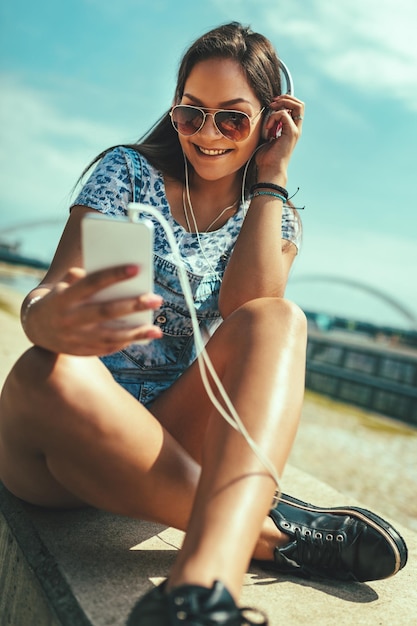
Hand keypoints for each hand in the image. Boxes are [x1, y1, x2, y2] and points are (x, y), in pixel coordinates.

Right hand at [24, 265, 162, 355]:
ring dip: (135, 333)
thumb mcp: (63, 284)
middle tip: (157, 299)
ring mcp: (74, 338)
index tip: (137, 268)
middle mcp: (68, 318)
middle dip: (133, 305)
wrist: (35, 327)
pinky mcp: (80, 351)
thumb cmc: (60, 298)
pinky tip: (141, 336)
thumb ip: (83, 277)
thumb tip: (115, 273)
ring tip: (156, 330)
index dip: (114, 275)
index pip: (92, 283)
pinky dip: (124, 343)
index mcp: (64, 297)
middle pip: (105, 311)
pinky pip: (106, 348)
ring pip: (109, 336)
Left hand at [256, 95, 304, 182]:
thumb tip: (263, 117)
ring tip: (271, 110)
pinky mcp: (291, 133)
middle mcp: (296, 129)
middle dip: (286, 98)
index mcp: (291, 130)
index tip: (272, 104)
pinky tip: (268, 128)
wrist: (270, 170)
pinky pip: (284, 114)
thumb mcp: (266, 138)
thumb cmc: (266, 158)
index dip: (286, 101)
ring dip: (282, 103)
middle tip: (273, 103)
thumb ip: (269, 127)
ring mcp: (295, 131)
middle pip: (300, 104)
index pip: (295, 108)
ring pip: (297, 106)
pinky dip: (274, 117)